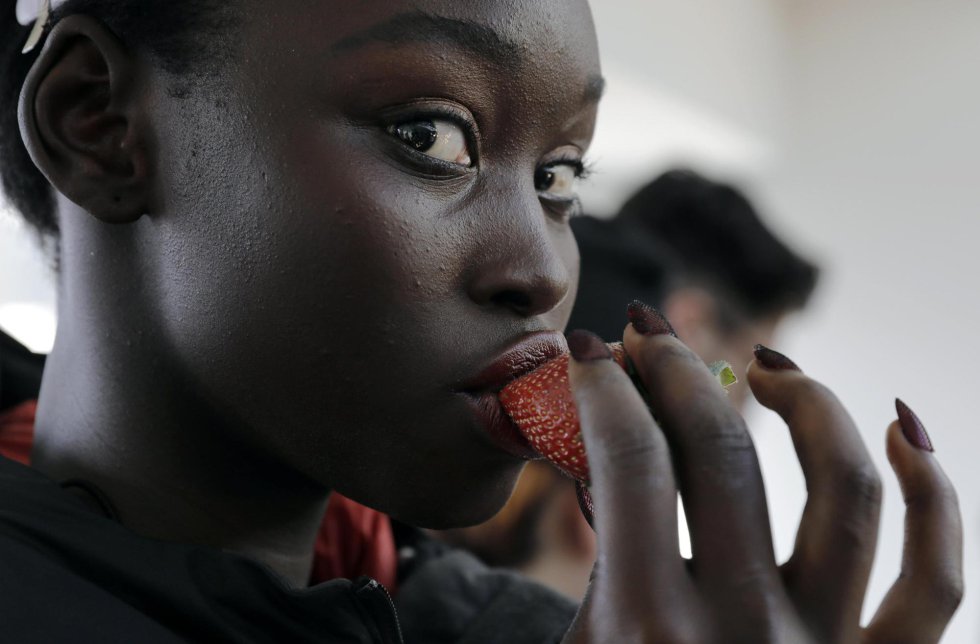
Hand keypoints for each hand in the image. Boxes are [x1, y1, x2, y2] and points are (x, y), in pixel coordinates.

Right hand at [561, 319, 962, 642]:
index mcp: (645, 634)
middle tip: (652, 336)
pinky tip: (900, 428)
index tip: (593, 353)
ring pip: (844, 491)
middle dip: (677, 372)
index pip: (630, 463)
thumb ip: (591, 560)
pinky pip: (937, 577)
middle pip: (722, 456)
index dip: (605, 386)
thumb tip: (598, 456)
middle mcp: (745, 637)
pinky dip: (934, 495)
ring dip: (807, 404)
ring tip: (765, 369)